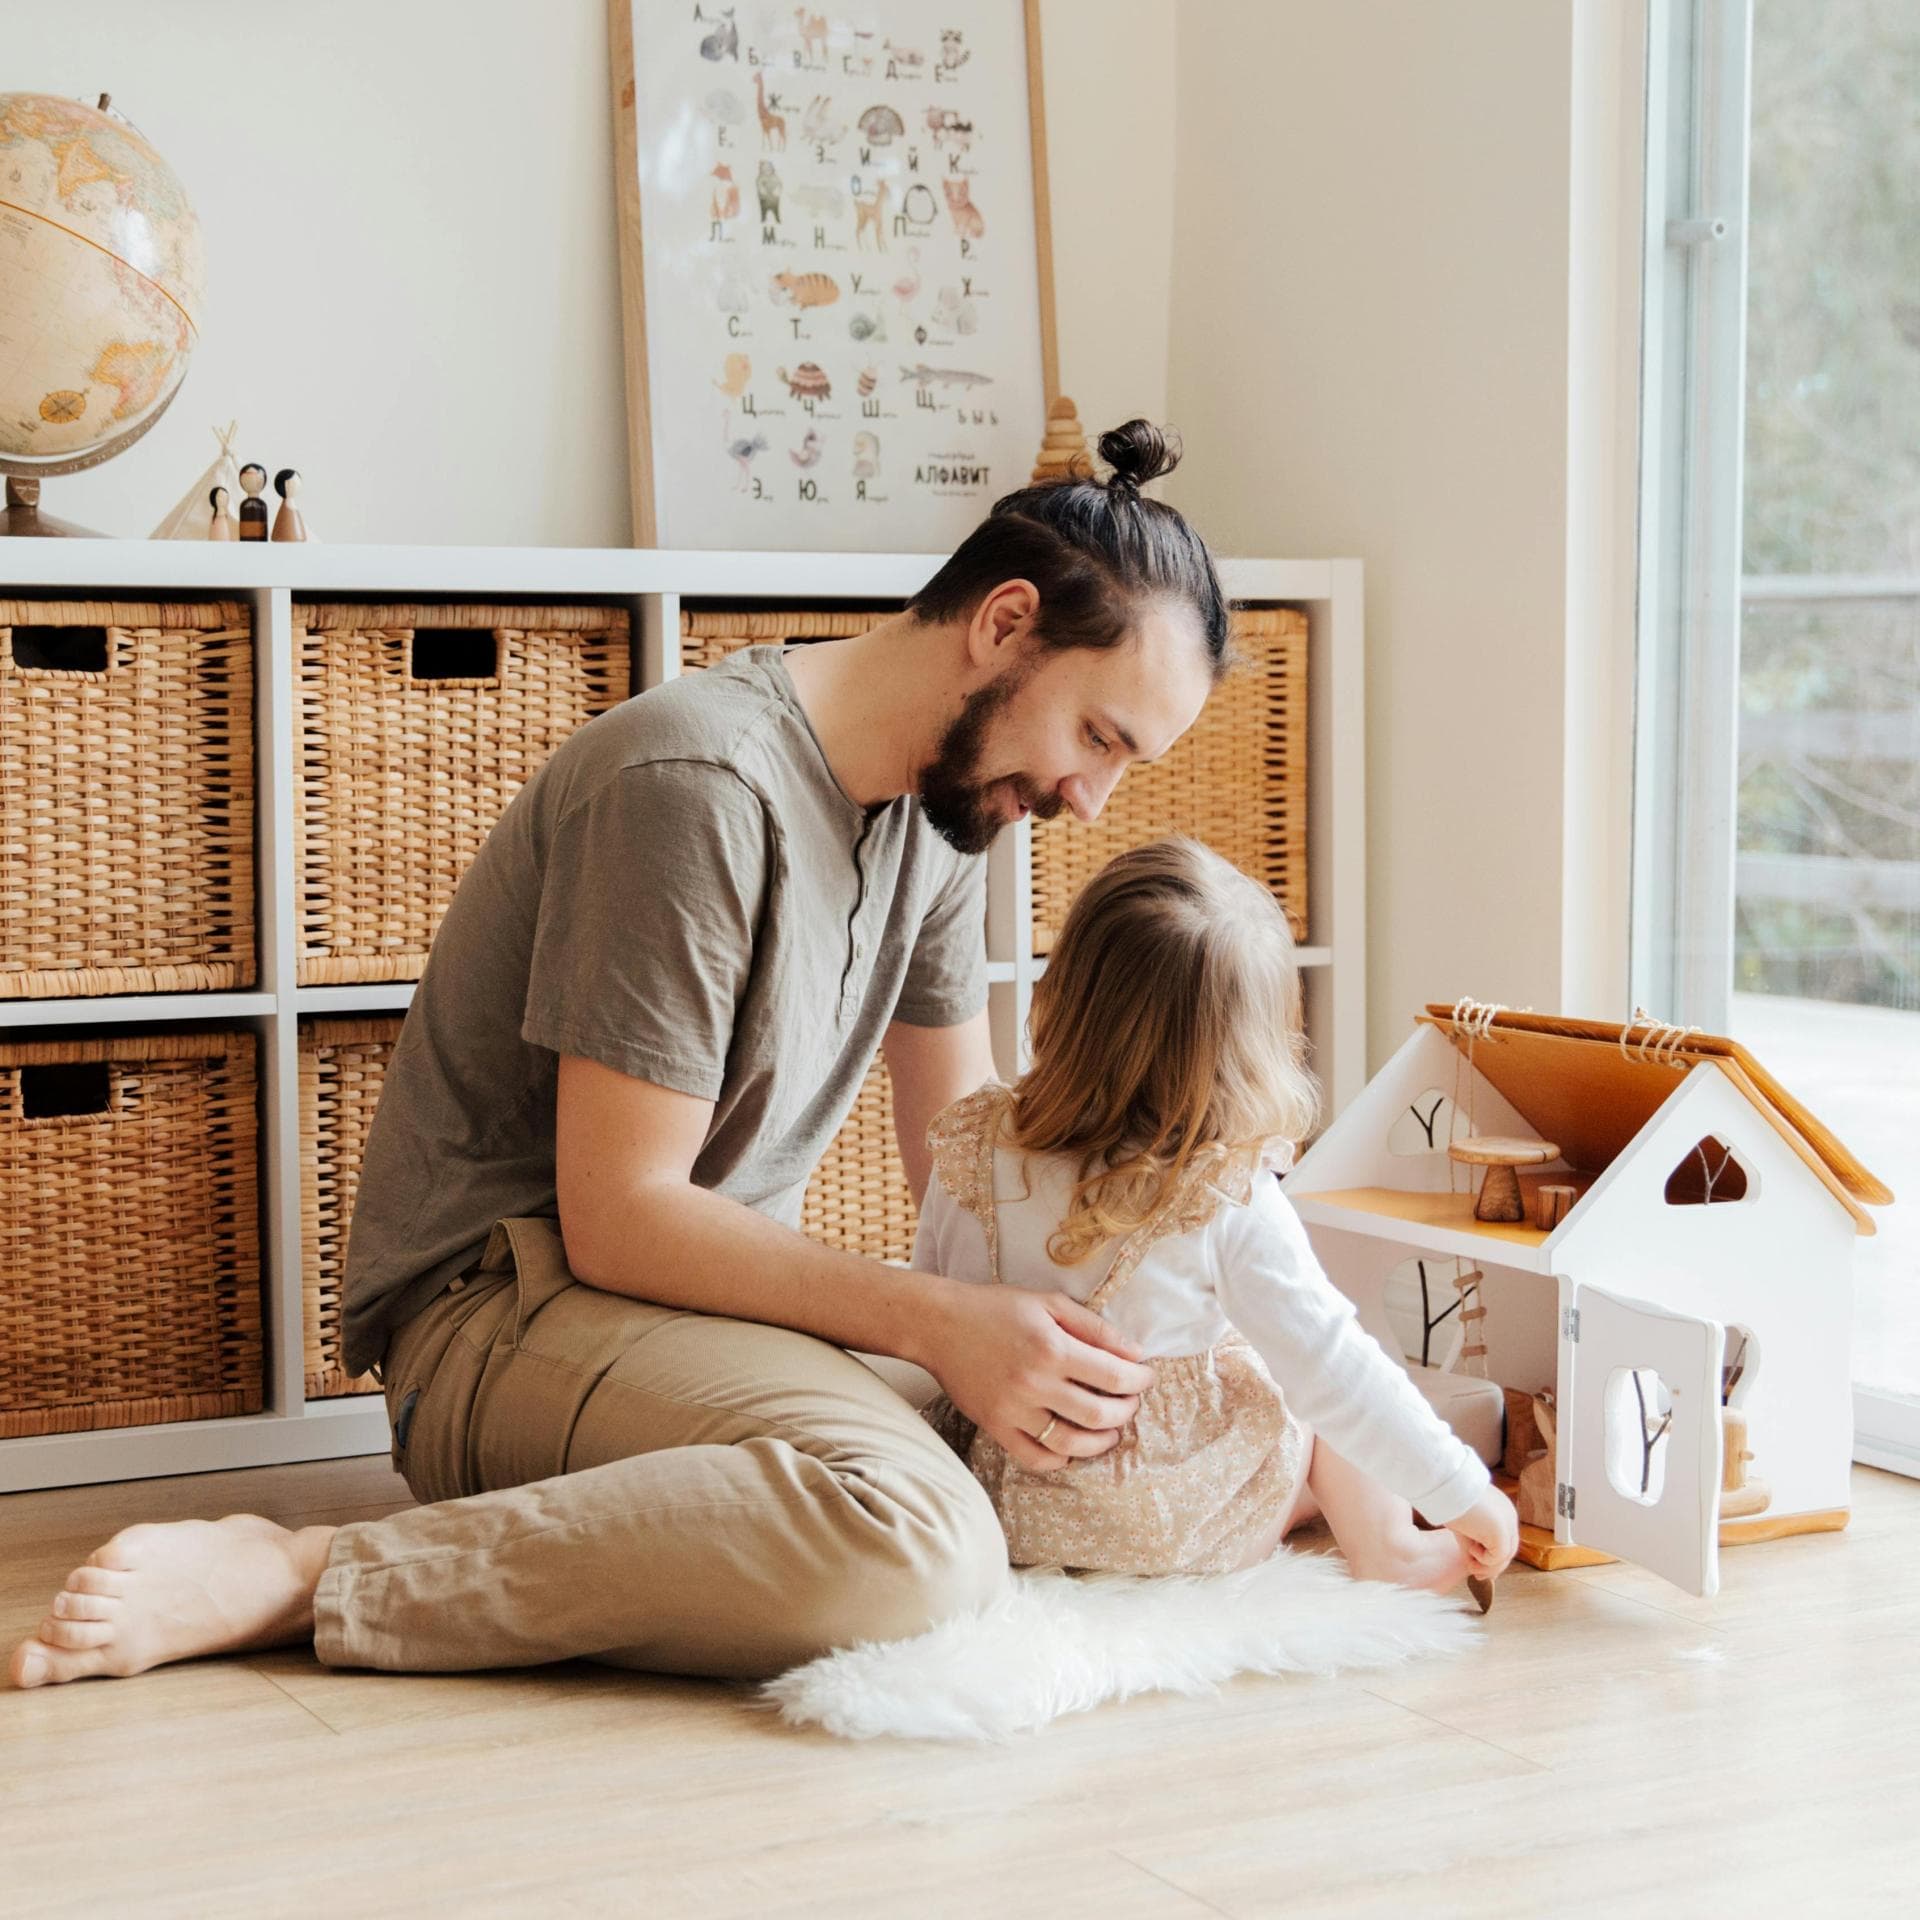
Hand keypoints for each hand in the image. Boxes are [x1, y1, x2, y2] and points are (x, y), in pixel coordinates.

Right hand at [919, 1277, 1156, 1473]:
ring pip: (1072, 1442)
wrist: (939, 1325)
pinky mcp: (995, 1426)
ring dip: (1101, 1441)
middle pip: (1099, 1414)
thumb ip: (1094, 1328)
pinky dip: (1061, 1457)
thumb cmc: (996, 1307)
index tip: (1147, 1377)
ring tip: (1109, 1430)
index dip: (1139, 1380)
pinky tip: (1071, 1445)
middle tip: (1130, 1402)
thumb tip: (1135, 1353)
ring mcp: (1014, 1410)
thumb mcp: (1049, 1303)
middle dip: (1126, 1411)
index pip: (1113, 1376)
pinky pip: (1036, 1457)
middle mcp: (1035, 1383)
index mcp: (1052, 1347)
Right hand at [1446, 1488, 1518, 1579]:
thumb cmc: (1448, 1500)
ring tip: (1470, 1564)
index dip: (1492, 1558)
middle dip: (1491, 1567)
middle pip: (1507, 1550)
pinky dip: (1483, 1559)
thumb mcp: (1463, 1526)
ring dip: (1485, 1565)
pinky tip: (1470, 1548)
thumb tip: (1474, 1568)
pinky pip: (1498, 1556)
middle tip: (1476, 1575)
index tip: (1478, 1569)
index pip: (1504, 1540)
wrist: (1445, 1486)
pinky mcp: (1502, 1531)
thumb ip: (1472, 1545)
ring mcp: (1508, 1523)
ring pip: (1505, 1556)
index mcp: (1501, 1510)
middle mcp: (1508, 1516)